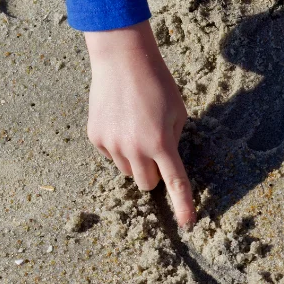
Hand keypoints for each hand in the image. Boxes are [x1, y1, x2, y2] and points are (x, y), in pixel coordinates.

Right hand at [84, 21, 195, 227]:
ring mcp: (111, 145)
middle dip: (154, 175)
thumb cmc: (158, 83)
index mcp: (160, 143)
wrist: (121, 60)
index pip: (174, 182)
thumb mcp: (178, 113)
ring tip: (137, 129)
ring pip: (127, 171)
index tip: (187, 223)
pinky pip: (110, 155)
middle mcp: (134, 148)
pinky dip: (118, 147)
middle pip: (146, 183)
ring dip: (136, 160)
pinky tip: (121, 122)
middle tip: (157, 152)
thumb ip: (173, 140)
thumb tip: (165, 160)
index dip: (182, 204)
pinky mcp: (95, 137)